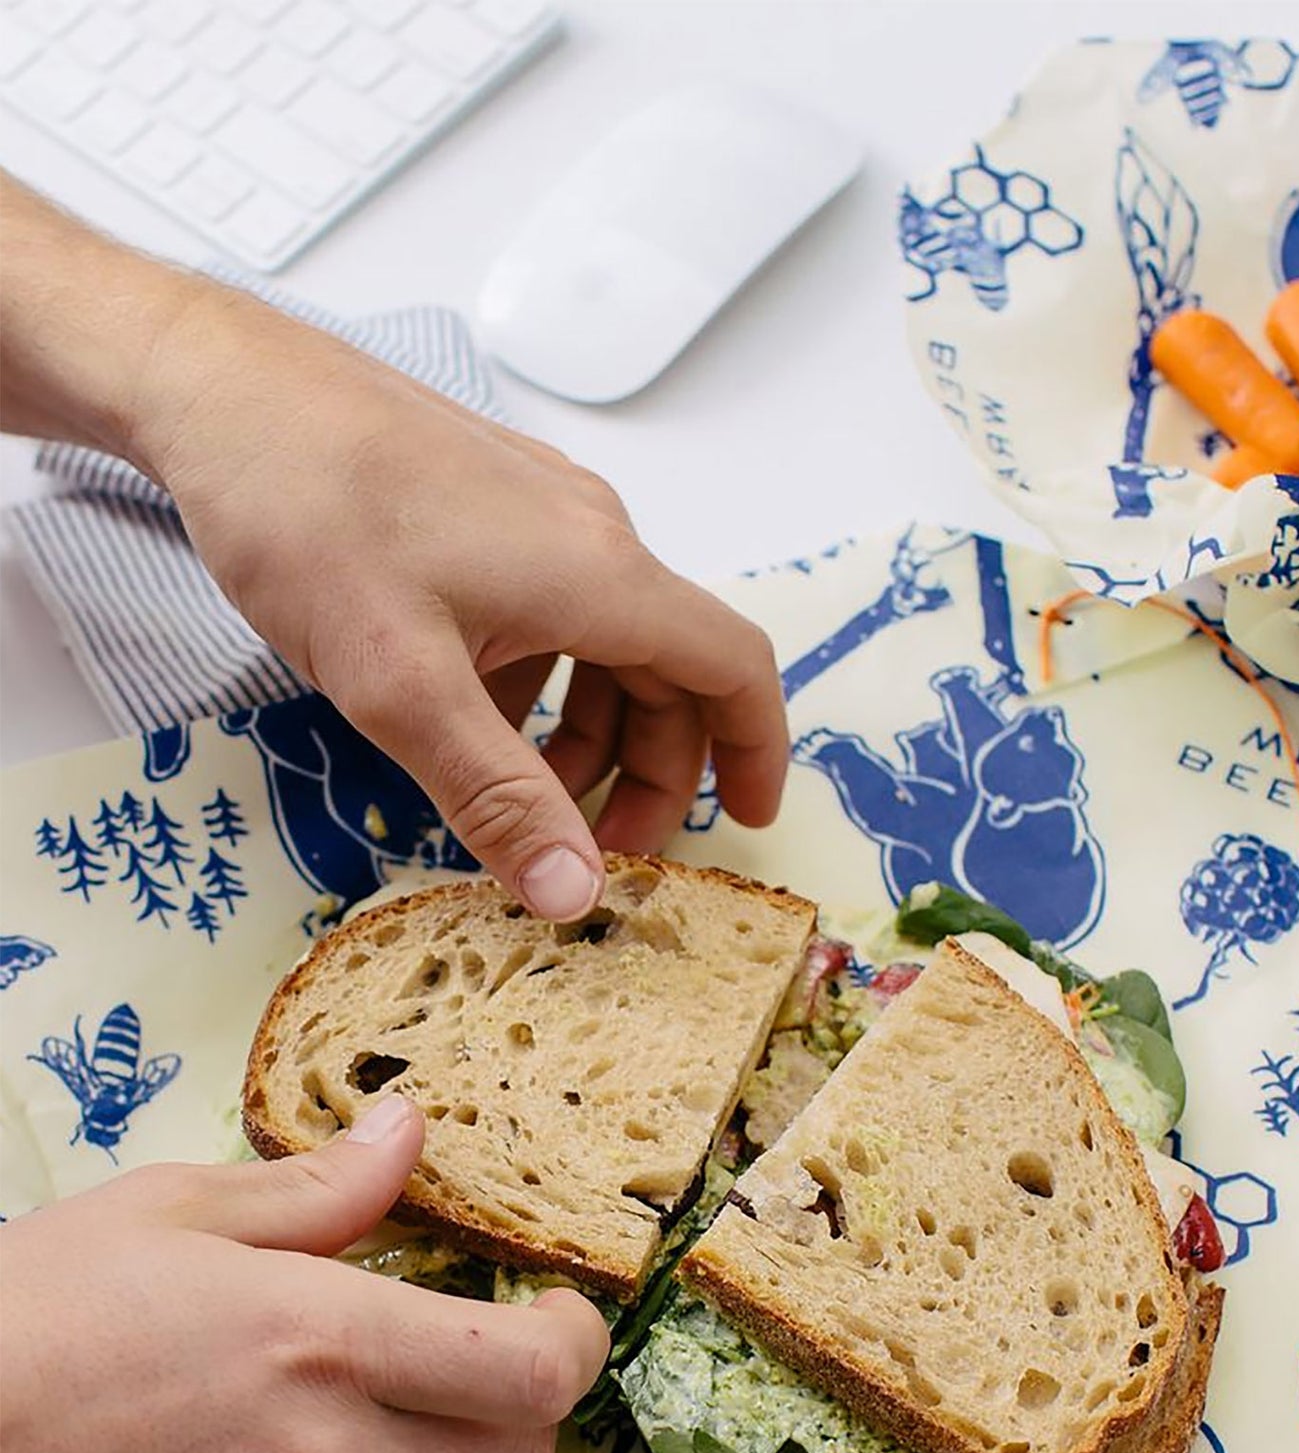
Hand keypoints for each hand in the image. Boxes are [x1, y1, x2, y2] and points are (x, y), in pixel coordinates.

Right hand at [0, 1096, 609, 1452]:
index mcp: (324, 1339)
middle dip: (537, 1405)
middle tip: (503, 1353)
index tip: (560, 1309)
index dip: (578, 1342)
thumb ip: (319, 1187)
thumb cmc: (33, 1315)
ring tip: (436, 1411)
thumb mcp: (172, 1210)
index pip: (532, 1373)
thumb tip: (408, 1132)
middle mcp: (329, 1452)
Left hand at [143, 285, 788, 915]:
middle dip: (655, 769)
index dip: (757, 752)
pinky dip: (542, 682)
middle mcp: (594, 536)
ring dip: (592, 731)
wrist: (214, 383)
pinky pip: (555, 609)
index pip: (733, 668)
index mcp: (601, 575)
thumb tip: (577, 896)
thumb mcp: (401, 685)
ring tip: (528, 796)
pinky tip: (466, 714)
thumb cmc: (305, 513)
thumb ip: (497, 797)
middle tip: (603, 846)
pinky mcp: (491, 503)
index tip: (747, 823)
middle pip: (672, 670)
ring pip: (610, 643)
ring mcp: (542, 512)